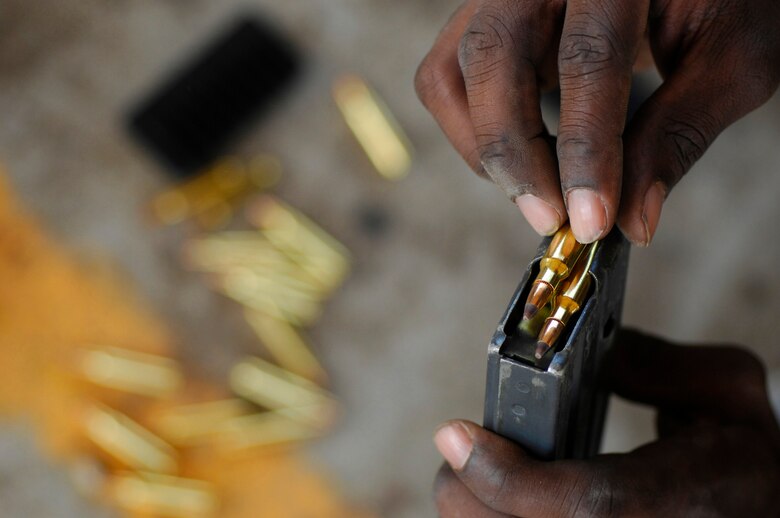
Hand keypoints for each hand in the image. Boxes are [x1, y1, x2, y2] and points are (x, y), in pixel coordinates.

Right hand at [415, 0, 779, 244]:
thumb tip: (632, 221)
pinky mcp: (482, 21)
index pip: (586, 59)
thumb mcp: (730, 61)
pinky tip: (521, 158)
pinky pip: (443, 78)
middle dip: (516, 155)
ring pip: (450, 73)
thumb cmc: (722, 5)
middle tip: (550, 219)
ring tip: (539, 191)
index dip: (584, 149)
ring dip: (487, 148)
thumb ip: (680, 132)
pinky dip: (470, 131)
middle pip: (494, 58)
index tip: (590, 221)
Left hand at [433, 329, 779, 516]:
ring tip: (483, 466)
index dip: (510, 477)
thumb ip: (656, 362)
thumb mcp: (727, 391)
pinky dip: (494, 514)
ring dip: (477, 504)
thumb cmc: (743, 457)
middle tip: (460, 445)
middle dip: (469, 489)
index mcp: (687, 495)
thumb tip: (583, 352)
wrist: (759, 510)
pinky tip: (504, 491)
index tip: (456, 434)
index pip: (588, 503)